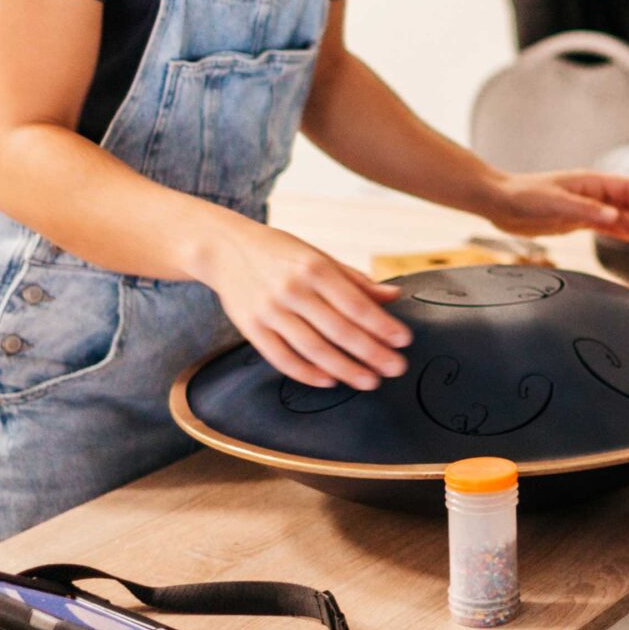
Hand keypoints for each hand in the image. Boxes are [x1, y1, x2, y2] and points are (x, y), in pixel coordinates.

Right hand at [196, 217, 410, 389]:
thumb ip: (355, 280)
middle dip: (372, 353)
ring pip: (313, 349)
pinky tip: (329, 381)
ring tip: (369, 381)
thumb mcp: (318, 256)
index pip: (356, 304)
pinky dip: (306, 373)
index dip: (382, 325)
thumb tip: (393, 296)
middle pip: (339, 330)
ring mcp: (270, 310)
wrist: (223, 248)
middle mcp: (293, 290)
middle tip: (396, 369)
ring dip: (345, 369)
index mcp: (315, 268)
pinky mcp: (251, 328)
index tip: (404, 341)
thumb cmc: (280, 253)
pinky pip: (282, 358)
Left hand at [486, 170, 628, 247]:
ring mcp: (584, 206)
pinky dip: (619, 234)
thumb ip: (586, 210)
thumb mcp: (554, 203)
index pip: (626, 188)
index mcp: (589, 182)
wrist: (498, 202)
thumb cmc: (522, 196)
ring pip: (617, 216)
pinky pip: (604, 226)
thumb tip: (616, 217)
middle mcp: (590, 193)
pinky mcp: (575, 220)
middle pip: (626, 203)